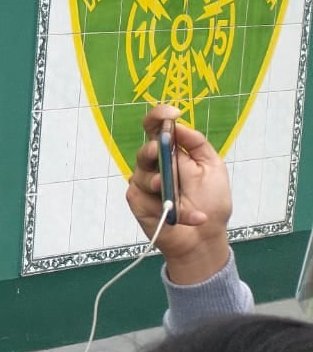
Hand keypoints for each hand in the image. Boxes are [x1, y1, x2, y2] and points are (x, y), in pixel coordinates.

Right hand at [125, 104, 232, 283]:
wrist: (204, 238)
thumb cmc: (210, 202)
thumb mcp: (213, 168)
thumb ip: (197, 145)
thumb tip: (179, 126)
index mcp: (172, 153)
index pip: (157, 128)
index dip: (159, 117)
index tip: (170, 113)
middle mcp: (155, 165)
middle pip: (146, 149)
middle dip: (154, 149)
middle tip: (161, 151)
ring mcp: (144, 183)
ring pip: (142, 172)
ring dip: (161, 181)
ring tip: (176, 195)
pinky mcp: (137, 201)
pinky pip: (146, 197)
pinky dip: (170, 207)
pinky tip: (189, 216)